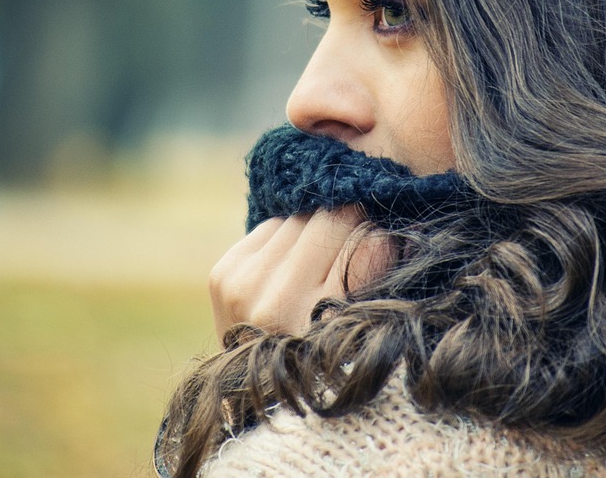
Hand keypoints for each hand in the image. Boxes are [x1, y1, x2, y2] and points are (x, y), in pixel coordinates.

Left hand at [208, 205, 391, 344]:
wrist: (256, 388)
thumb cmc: (322, 357)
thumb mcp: (360, 325)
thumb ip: (375, 269)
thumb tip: (382, 224)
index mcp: (322, 322)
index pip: (364, 241)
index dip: (375, 232)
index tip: (379, 238)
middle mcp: (276, 305)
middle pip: (328, 220)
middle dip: (345, 225)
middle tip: (348, 247)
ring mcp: (244, 287)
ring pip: (298, 218)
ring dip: (312, 231)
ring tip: (314, 265)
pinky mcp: (223, 274)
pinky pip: (271, 226)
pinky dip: (285, 239)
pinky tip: (286, 268)